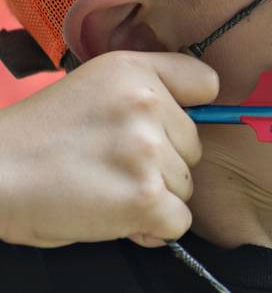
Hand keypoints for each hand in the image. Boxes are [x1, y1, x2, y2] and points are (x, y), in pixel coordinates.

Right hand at [0, 51, 217, 248]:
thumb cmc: (39, 139)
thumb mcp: (94, 88)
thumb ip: (145, 92)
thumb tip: (199, 120)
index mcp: (134, 71)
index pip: (205, 82)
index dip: (187, 111)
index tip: (165, 125)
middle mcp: (146, 103)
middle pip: (193, 146)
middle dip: (163, 162)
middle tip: (112, 164)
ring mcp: (147, 150)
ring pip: (185, 185)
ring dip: (154, 195)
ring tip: (107, 188)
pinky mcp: (143, 196)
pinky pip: (179, 220)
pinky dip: (154, 227)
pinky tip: (120, 217)